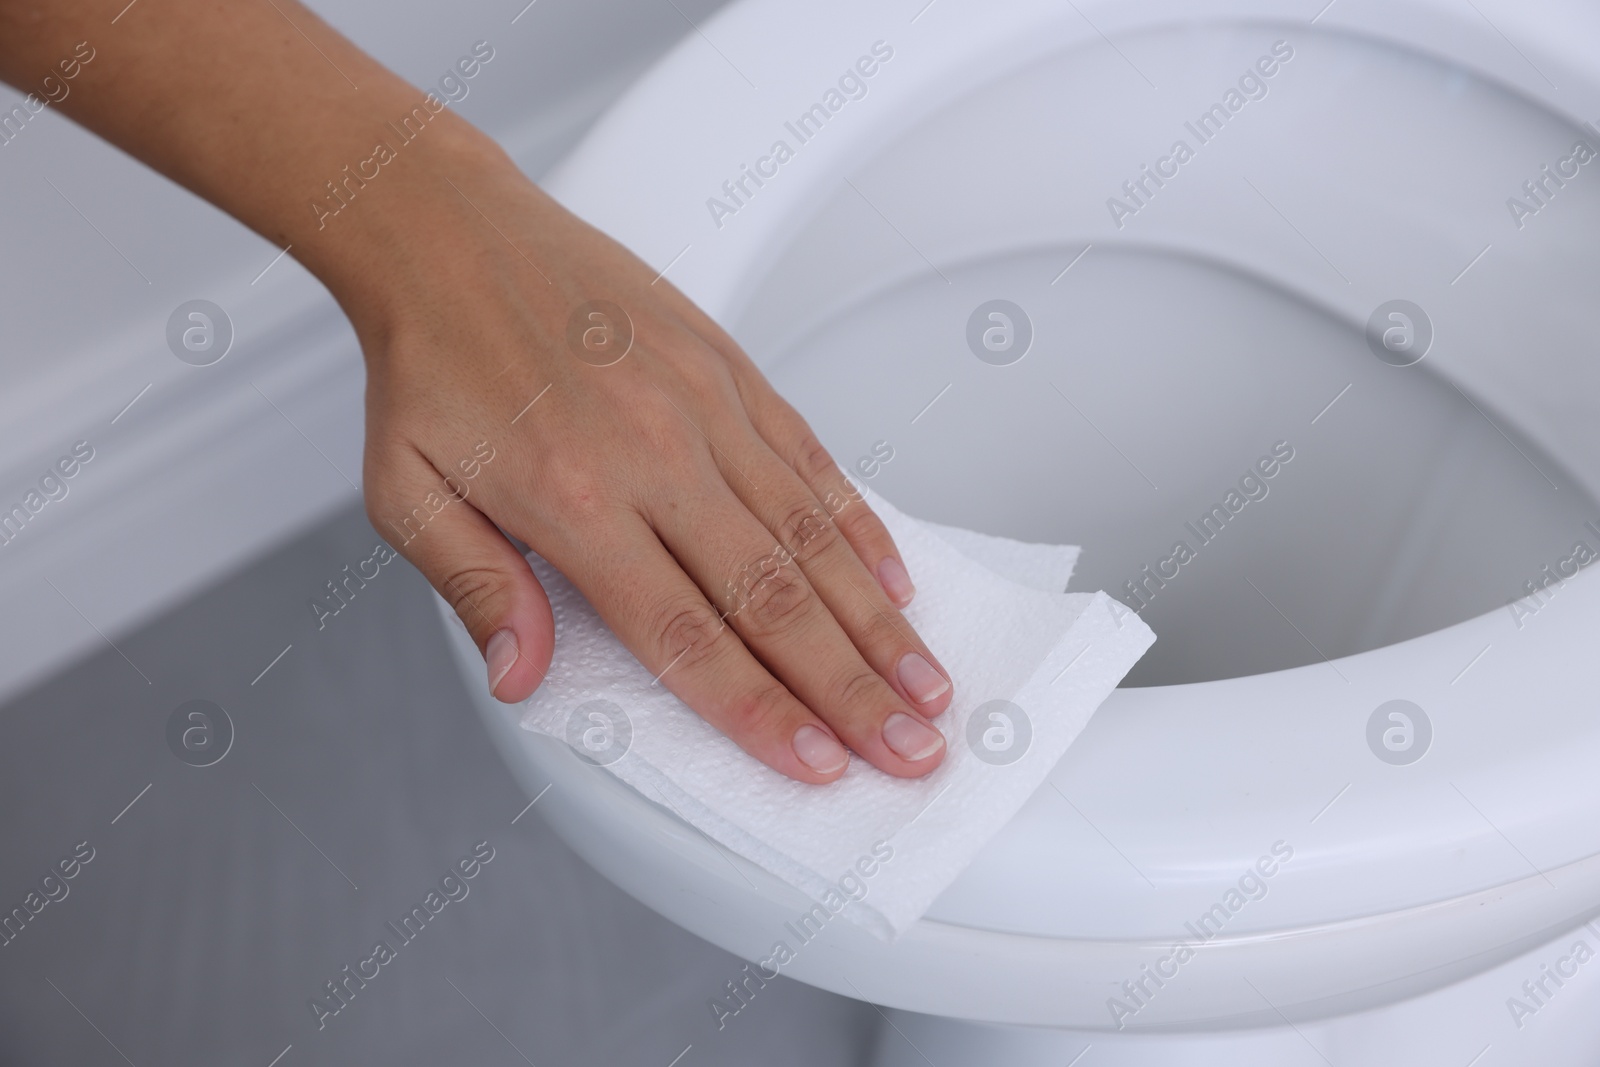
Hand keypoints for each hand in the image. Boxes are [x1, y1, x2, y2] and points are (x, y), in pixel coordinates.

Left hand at [345, 138, 953, 783]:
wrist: (451, 236)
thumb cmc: (432, 367)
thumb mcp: (406, 494)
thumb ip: (473, 588)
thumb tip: (522, 678)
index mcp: (574, 501)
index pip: (685, 634)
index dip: (759, 709)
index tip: (818, 764)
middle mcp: (656, 456)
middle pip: (773, 597)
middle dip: (851, 688)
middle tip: (913, 750)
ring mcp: (705, 408)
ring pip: (812, 536)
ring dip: (878, 620)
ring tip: (929, 685)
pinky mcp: (730, 370)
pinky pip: (812, 459)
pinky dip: (860, 526)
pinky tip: (896, 580)